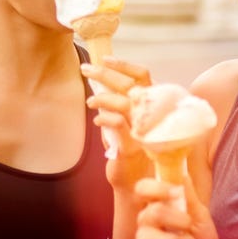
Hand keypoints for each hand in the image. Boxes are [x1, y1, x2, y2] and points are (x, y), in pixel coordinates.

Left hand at [83, 56, 151, 186]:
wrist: (132, 179)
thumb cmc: (127, 146)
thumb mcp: (124, 119)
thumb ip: (118, 101)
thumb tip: (100, 80)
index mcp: (150, 104)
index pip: (142, 75)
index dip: (124, 64)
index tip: (105, 58)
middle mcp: (151, 114)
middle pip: (130, 84)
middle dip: (105, 74)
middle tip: (86, 69)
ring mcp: (144, 129)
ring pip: (125, 102)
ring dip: (103, 98)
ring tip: (90, 101)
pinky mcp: (133, 145)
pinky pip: (119, 124)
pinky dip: (105, 118)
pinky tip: (97, 121)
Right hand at [135, 174, 218, 238]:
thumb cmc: (199, 237)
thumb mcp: (200, 215)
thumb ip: (190, 197)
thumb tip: (183, 174)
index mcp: (157, 203)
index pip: (142, 188)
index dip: (155, 188)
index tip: (175, 192)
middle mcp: (146, 219)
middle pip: (152, 212)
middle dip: (176, 219)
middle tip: (188, 225)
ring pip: (151, 236)